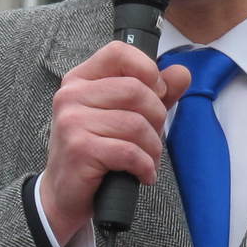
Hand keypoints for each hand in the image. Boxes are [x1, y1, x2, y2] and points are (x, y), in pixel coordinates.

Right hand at [37, 42, 189, 245]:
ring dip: (152, 148)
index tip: (157, 94)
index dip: (148, 70)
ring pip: (136, 124)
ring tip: (147, 160)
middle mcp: (71, 95)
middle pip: (136, 90)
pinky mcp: (79, 149)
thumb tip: (182, 73)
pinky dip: (145, 166)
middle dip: (156, 118)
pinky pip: (130, 152)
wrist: (64, 194)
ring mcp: (72, 121)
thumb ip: (156, 93)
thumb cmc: (97, 150)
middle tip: (151, 138)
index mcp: (81, 79)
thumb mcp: (126, 115)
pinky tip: (142, 174)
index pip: (119, 52)